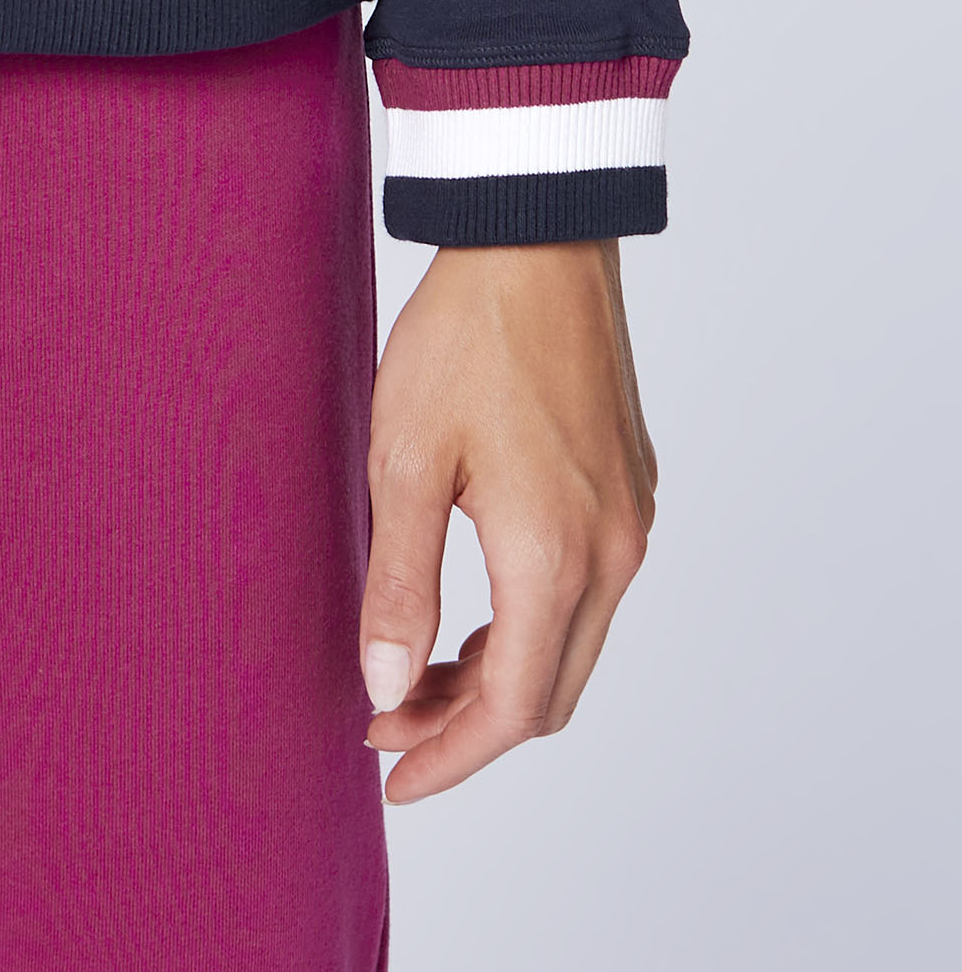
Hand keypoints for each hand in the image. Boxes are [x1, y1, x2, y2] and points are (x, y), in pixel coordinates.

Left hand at [360, 238, 655, 803]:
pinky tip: (471, 609)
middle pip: (551, 692)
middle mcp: (612, 552)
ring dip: (500, 674)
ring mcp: (631, 519)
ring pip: (572, 644)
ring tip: (415, 671)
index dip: (450, 757)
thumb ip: (397, 584)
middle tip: (385, 723)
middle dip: (468, 725)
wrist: (537, 238)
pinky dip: (530, 624)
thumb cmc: (463, 336)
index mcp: (555, 556)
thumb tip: (385, 688)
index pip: (512, 709)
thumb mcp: (404, 459)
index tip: (390, 777)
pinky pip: (588, 594)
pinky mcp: (630, 486)